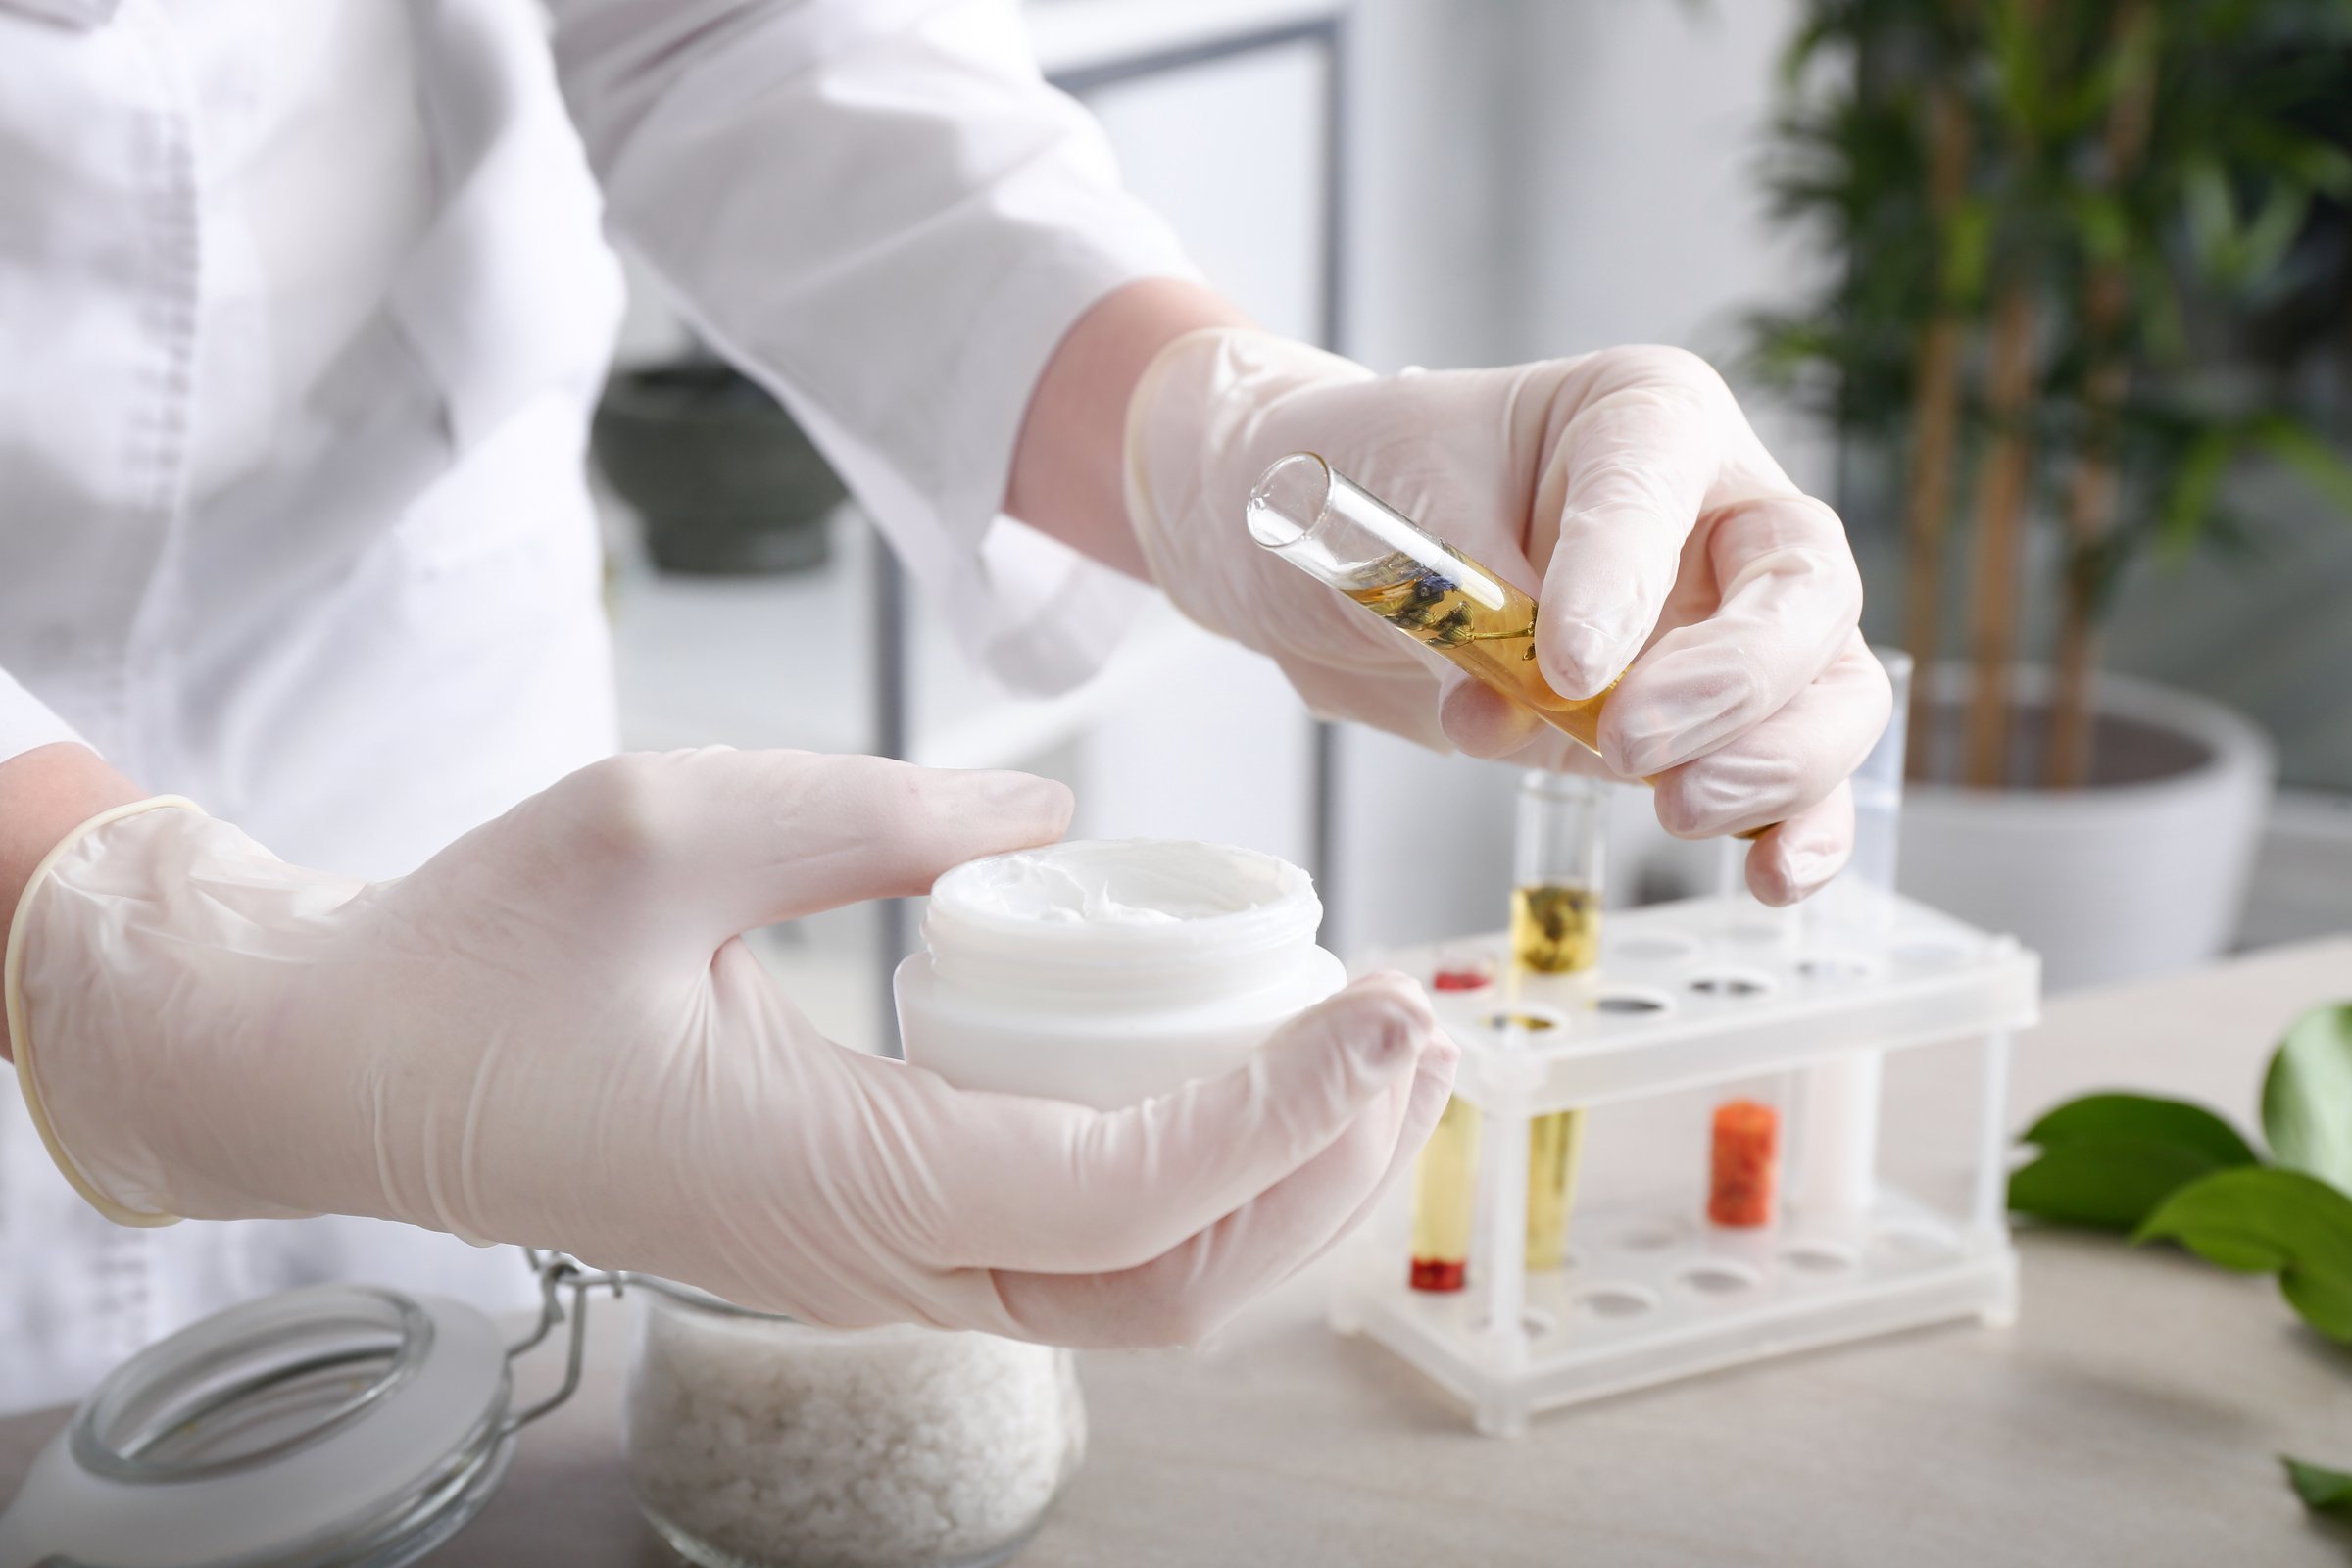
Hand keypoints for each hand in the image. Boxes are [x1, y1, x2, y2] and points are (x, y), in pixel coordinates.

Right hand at [6, 749, 1454, 1346]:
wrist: (344, 1069)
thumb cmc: (477, 953)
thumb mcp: (670, 823)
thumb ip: (880, 817)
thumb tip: (1053, 826)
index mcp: (830, 1178)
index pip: (1126, 1195)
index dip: (1285, 1116)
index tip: (1388, 1013)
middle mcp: (871, 1264)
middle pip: (1167, 1292)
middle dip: (1322, 1182)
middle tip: (1417, 1042)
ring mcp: (870, 1274)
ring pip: (1131, 1296)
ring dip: (1271, 1199)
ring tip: (1363, 1069)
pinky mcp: (864, 1245)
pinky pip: (1068, 1256)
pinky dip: (1187, 1191)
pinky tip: (1230, 1091)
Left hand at [1123, 331, 1890, 903]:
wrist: (1317, 553)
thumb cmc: (1364, 492)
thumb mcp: (1388, 521)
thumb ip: (1463, 605)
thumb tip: (1510, 711)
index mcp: (1639, 416)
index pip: (1661, 481)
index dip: (1625, 575)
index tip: (1566, 663)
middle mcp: (1712, 509)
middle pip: (1802, 586)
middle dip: (1734, 680)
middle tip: (1631, 744)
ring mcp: (1723, 620)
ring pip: (1827, 686)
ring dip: (1774, 762)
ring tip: (1675, 808)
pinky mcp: (1704, 721)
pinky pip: (1794, 772)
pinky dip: (1797, 827)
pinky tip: (1772, 875)